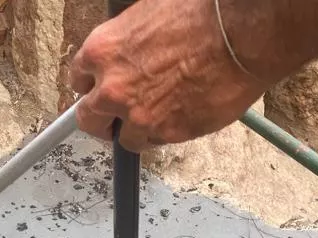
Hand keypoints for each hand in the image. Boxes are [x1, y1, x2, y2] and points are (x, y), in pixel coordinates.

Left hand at [69, 0, 266, 151]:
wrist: (239, 35)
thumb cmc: (200, 15)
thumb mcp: (146, 14)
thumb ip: (125, 44)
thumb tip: (125, 55)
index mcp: (101, 51)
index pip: (78, 80)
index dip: (91, 86)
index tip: (99, 90)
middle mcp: (112, 88)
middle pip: (89, 120)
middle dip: (102, 119)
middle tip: (116, 117)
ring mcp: (139, 116)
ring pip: (124, 138)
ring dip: (136, 130)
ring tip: (159, 114)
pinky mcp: (167, 134)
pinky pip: (156, 143)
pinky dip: (164, 133)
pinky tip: (180, 114)